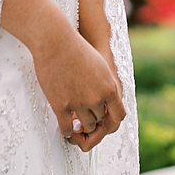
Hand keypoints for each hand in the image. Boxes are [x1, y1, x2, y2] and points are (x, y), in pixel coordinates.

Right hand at [32, 27, 122, 151]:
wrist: (55, 42)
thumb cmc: (77, 49)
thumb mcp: (101, 66)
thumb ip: (107, 85)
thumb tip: (109, 99)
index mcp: (110, 88)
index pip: (119, 115)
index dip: (111, 119)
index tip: (103, 116)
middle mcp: (97, 98)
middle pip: (100, 120)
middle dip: (93, 119)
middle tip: (85, 118)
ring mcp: (79, 103)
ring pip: (85, 126)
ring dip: (81, 126)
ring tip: (75, 123)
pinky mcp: (61, 106)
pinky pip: (67, 128)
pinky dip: (67, 132)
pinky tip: (65, 129)